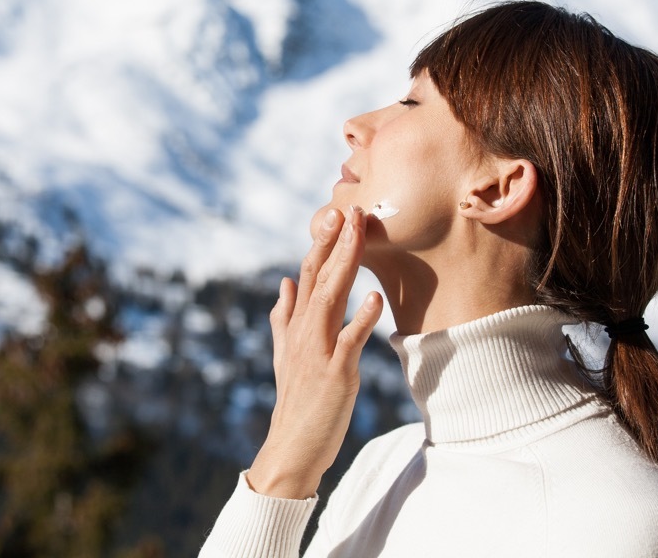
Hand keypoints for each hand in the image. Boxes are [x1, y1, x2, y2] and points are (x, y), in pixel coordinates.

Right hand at [246, 205, 383, 498]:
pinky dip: (361, 319)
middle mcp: (303, 332)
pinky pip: (349, 342)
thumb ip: (283, 317)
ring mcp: (318, 351)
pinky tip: (374, 298)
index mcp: (295, 325)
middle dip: (335, 243)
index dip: (322, 244)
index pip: (307, 275)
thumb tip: (283, 283)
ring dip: (345, 265)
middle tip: (350, 210)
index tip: (336, 214)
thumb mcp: (284, 354)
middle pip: (318, 278)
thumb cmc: (295, 400)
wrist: (292, 447)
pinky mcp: (335, 373)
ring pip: (330, 299)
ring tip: (358, 236)